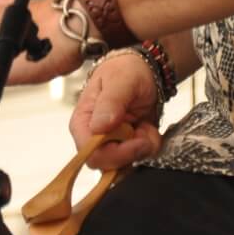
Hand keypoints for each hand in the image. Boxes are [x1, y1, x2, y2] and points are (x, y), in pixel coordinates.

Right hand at [70, 51, 164, 170]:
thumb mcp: (121, 79)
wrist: (144, 70)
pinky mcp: (126, 147)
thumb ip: (110, 102)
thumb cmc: (126, 70)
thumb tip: (98, 127)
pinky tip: (148, 128)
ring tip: (146, 124)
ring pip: (126, 164)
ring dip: (143, 147)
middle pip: (108, 164)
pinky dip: (150, 145)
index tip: (138, 141)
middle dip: (133, 151)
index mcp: (83, 122)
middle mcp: (93, 137)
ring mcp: (111, 144)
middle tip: (146, 131)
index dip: (115, 154)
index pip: (90, 153)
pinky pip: (140, 158)